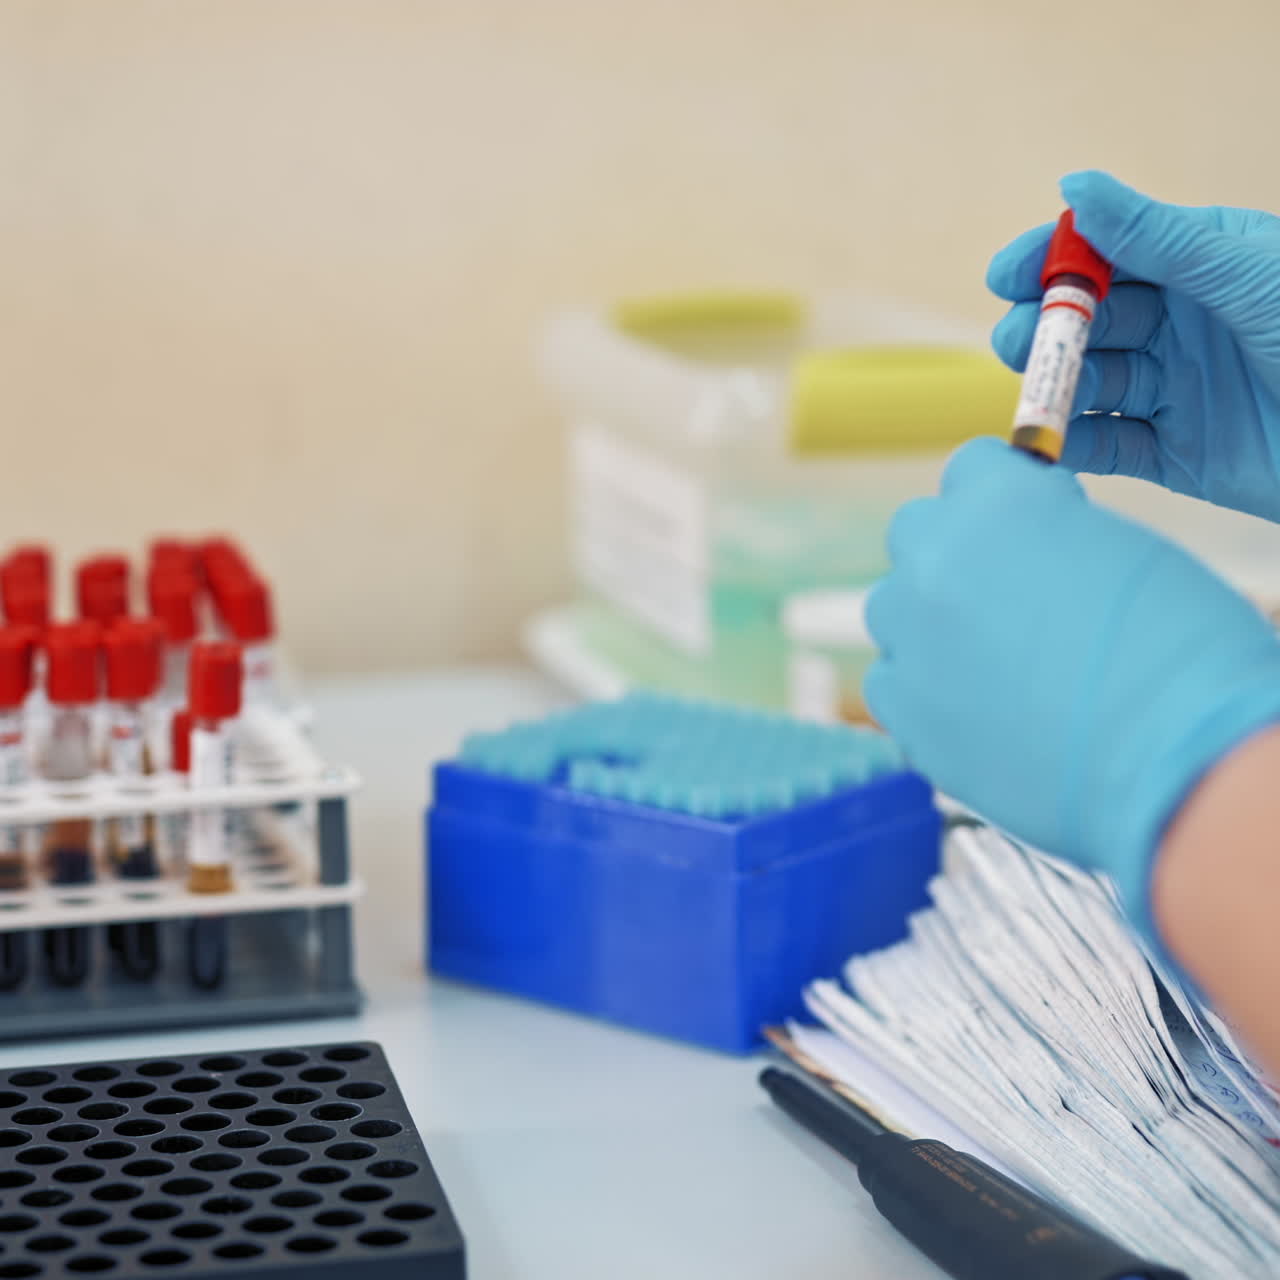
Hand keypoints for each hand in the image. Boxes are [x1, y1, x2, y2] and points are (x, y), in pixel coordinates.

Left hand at [863, 438, 1279, 929]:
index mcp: (1001, 499)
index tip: (1022, 531)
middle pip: (915, 532)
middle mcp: (937, 557)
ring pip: (891, 608)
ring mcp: (909, 633)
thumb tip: (1027, 547)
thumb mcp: (1122, 551)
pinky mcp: (900, 707)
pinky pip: (890, 682)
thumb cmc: (1176, 654)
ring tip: (997, 667)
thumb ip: (1052, 534)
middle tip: (1005, 600)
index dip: (998, 498)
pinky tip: (978, 711)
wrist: (1173, 761)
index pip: (970, 467)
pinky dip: (922, 691)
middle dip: (952, 554)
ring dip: (930, 624)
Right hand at [989, 170, 1279, 522]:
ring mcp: (1174, 391)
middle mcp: (1180, 325)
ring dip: (1060, 384)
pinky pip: (1109, 446)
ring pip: (1092, 383)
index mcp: (1200, 265)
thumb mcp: (1244, 271)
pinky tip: (1055, 440)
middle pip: (1090, 320)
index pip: (1109, 253)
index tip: (1007, 274)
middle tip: (1023, 340)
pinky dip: (1077, 444)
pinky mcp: (1173, 455)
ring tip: (1044, 391)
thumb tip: (1073, 187)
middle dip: (1049, 327)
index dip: (1053, 260)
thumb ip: (1154, 237)